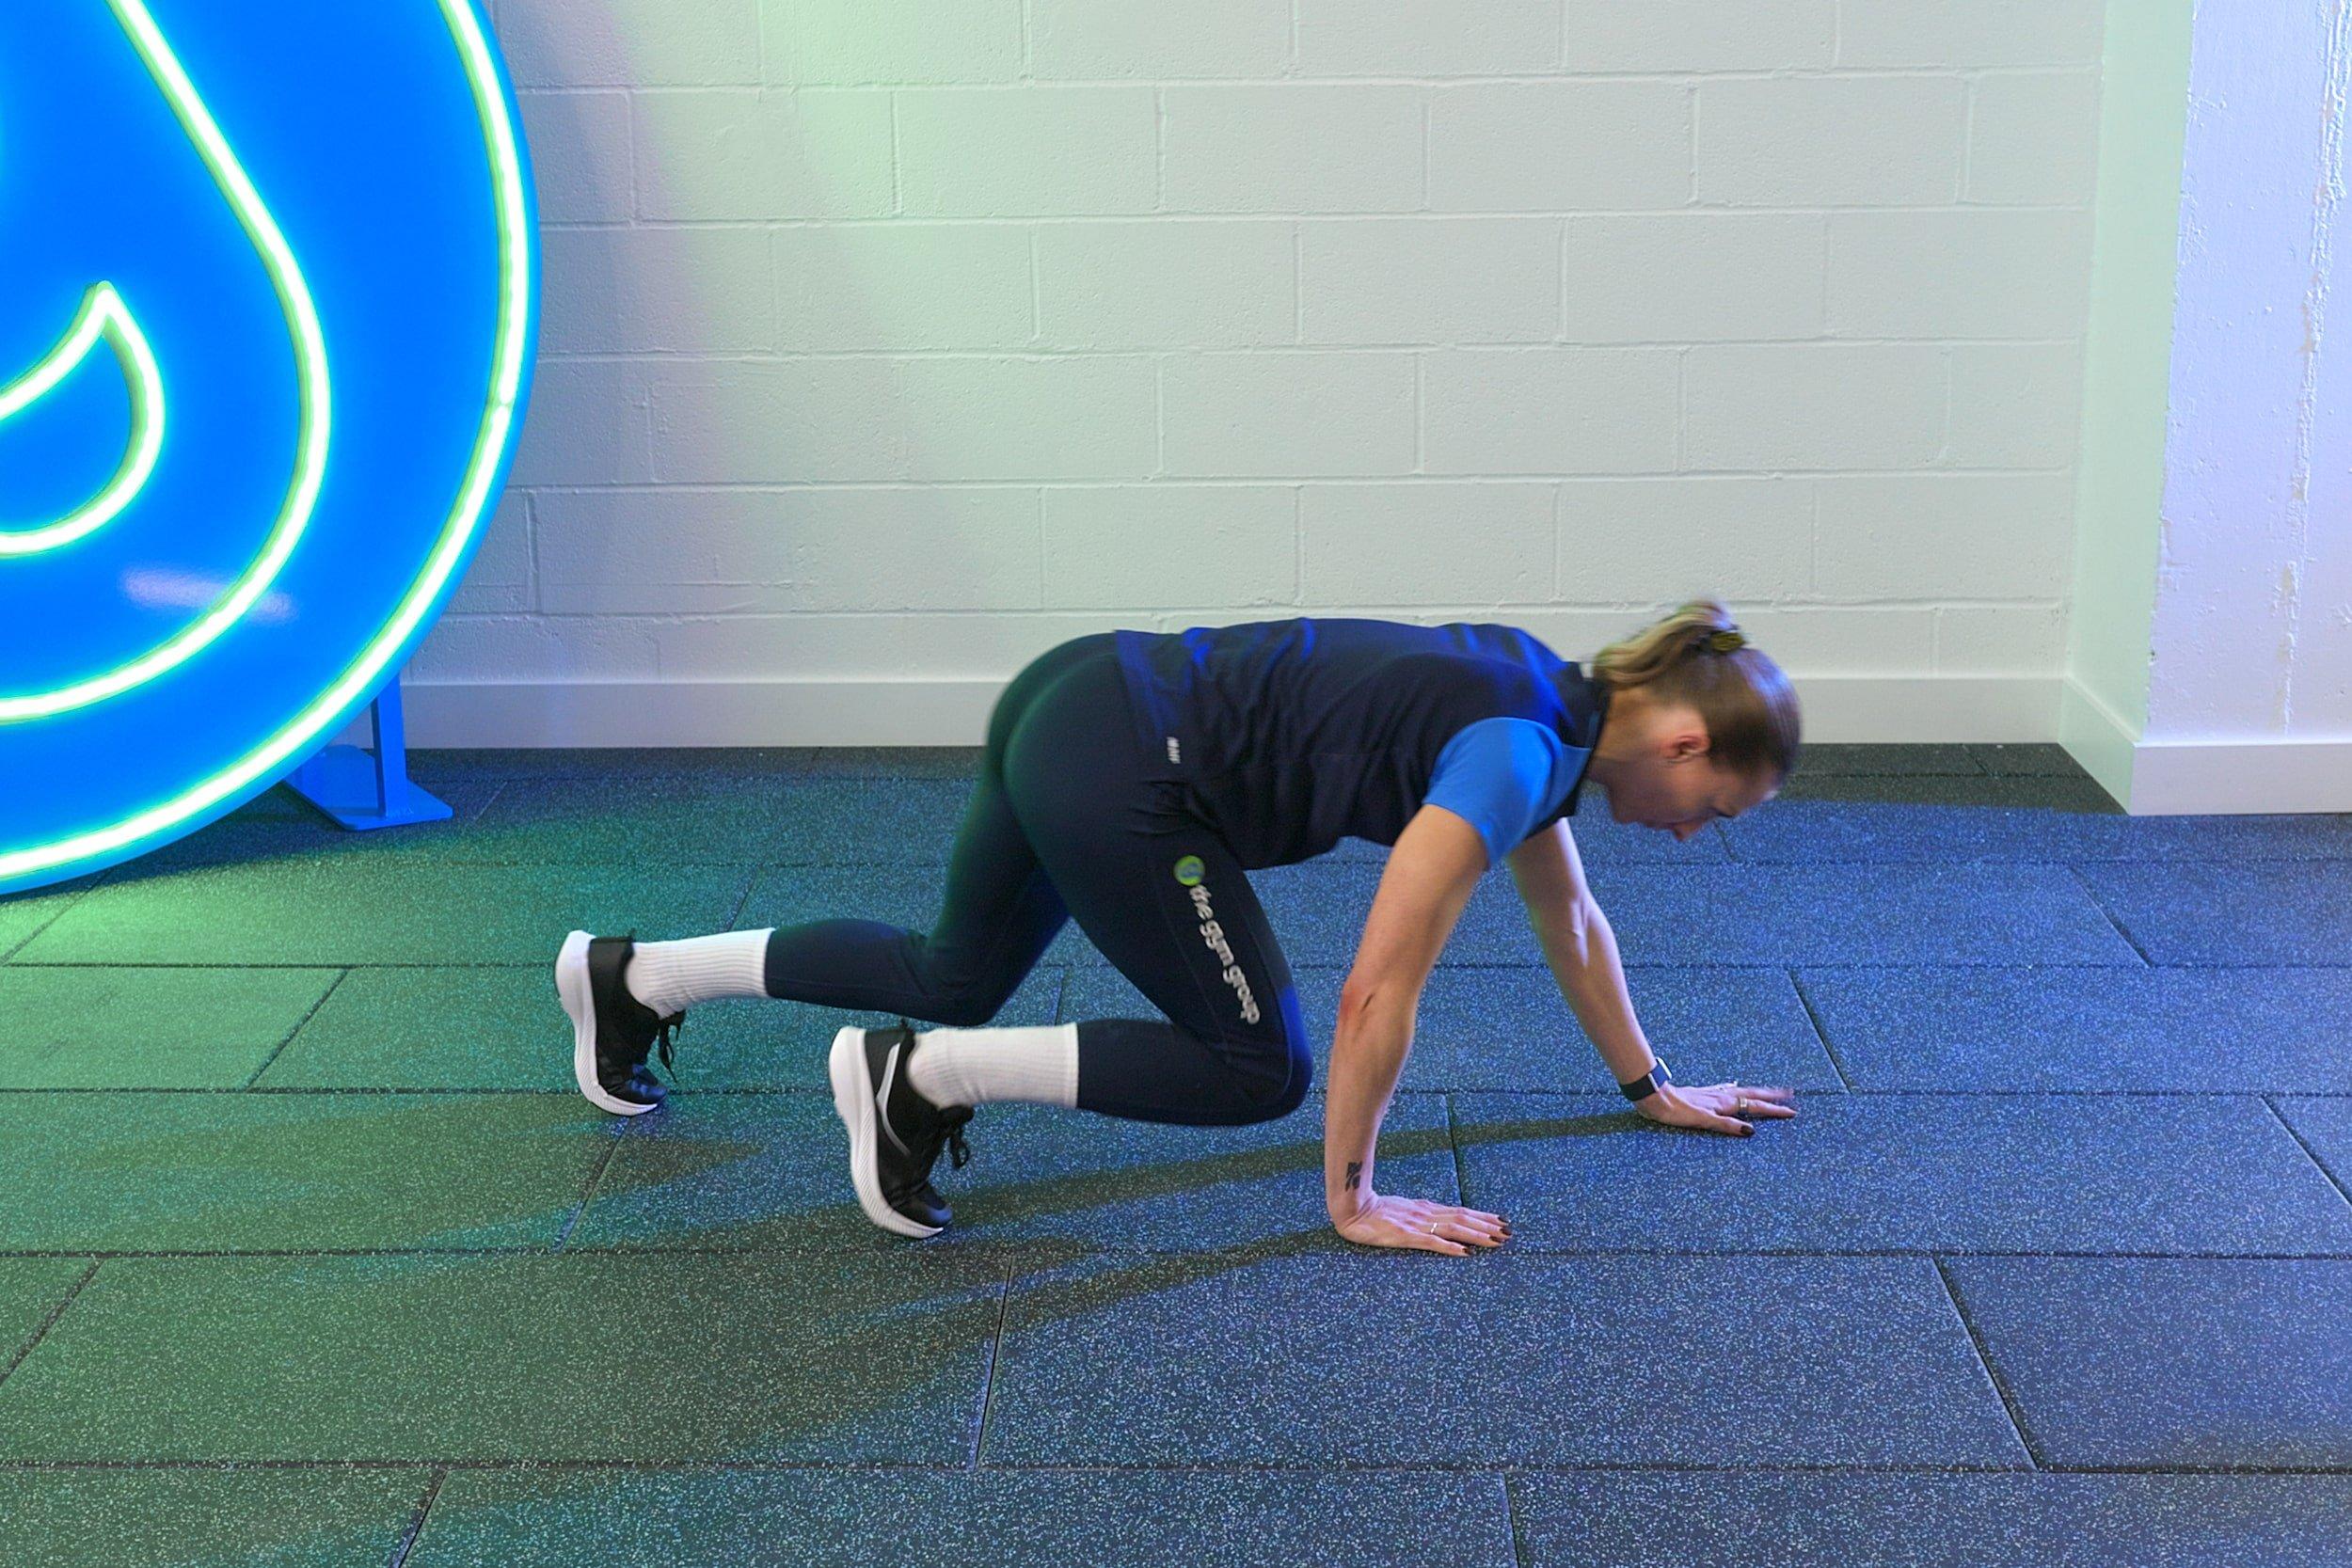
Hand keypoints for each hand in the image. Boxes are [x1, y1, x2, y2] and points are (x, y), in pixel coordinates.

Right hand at [1332, 1191, 1511, 1255]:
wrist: (1352, 1209)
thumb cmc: (1375, 1212)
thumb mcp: (1404, 1211)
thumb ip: (1422, 1215)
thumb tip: (1441, 1220)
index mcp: (1426, 1209)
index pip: (1460, 1211)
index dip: (1482, 1216)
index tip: (1502, 1220)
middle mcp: (1426, 1214)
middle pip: (1463, 1219)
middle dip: (1487, 1226)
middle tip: (1509, 1232)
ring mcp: (1417, 1225)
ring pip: (1453, 1229)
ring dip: (1476, 1235)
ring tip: (1495, 1241)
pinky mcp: (1405, 1236)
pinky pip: (1431, 1242)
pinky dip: (1450, 1247)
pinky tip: (1464, 1252)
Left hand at [1635, 1079, 1795, 1136]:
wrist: (1655, 1097)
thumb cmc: (1677, 1111)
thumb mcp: (1704, 1121)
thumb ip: (1727, 1125)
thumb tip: (1751, 1131)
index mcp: (1724, 1103)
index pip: (1755, 1106)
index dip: (1773, 1110)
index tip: (1791, 1111)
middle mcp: (1721, 1096)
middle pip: (1752, 1094)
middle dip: (1771, 1096)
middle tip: (1789, 1095)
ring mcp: (1712, 1093)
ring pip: (1740, 1090)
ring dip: (1756, 1091)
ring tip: (1769, 1090)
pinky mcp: (1702, 1093)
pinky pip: (1724, 1088)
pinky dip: (1734, 1088)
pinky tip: (1733, 1085)